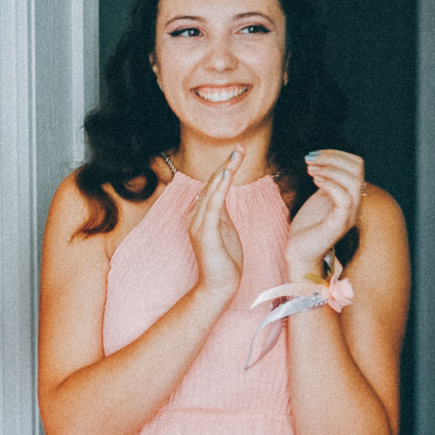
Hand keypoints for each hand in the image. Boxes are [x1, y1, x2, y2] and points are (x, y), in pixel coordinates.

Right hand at [187, 147, 244, 301]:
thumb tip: (219, 194)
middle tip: (240, 147)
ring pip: (213, 190)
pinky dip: (220, 187)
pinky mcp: (206, 232)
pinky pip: (213, 205)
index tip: (238, 153)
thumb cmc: (223, 261)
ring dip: (225, 170)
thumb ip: (220, 212)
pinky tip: (227, 174)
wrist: (219, 287)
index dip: (225, 168)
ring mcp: (199, 224)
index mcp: (200, 215)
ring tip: (236, 155)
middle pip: (212, 184)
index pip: (213, 186)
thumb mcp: (224, 229)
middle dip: (226, 164)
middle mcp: (195, 216)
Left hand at [285, 149, 364, 276]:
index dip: (336, 154)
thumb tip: (324, 159)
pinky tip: (314, 181)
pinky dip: (330, 184)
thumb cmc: (308, 226)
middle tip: (310, 161)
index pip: (357, 165)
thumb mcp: (320, 196)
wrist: (299, 252)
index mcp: (352, 196)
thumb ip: (328, 180)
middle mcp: (356, 205)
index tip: (314, 155)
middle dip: (332, 158)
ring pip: (353, 181)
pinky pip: (344, 198)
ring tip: (311, 170)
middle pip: (357, 168)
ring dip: (329, 169)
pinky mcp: (339, 225)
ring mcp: (349, 215)